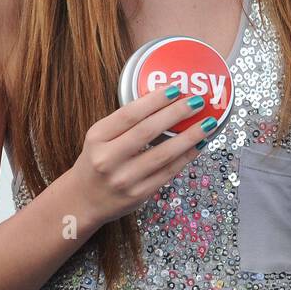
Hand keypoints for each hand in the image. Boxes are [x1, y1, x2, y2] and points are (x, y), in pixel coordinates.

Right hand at [67, 85, 209, 227]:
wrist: (83, 201)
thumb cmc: (95, 162)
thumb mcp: (99, 137)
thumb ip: (125, 122)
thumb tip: (165, 101)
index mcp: (98, 138)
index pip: (129, 114)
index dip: (155, 100)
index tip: (175, 89)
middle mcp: (108, 158)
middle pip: (148, 131)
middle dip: (176, 114)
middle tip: (197, 101)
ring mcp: (124, 178)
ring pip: (163, 154)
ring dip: (189, 137)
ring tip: (207, 123)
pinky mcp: (139, 194)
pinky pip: (168, 172)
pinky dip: (186, 157)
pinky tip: (198, 145)